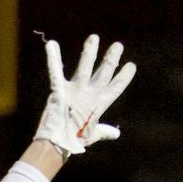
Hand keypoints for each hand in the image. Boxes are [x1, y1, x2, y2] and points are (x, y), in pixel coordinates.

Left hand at [36, 34, 136, 155]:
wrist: (58, 143)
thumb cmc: (75, 139)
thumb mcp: (93, 134)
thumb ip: (104, 131)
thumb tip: (116, 134)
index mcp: (99, 105)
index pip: (115, 88)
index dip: (123, 77)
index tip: (131, 66)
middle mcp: (90, 95)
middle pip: (104, 73)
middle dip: (111, 59)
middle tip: (118, 45)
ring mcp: (75, 92)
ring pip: (85, 68)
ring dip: (90, 52)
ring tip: (94, 38)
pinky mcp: (60, 90)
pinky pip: (55, 71)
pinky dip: (53, 58)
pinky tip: (51, 44)